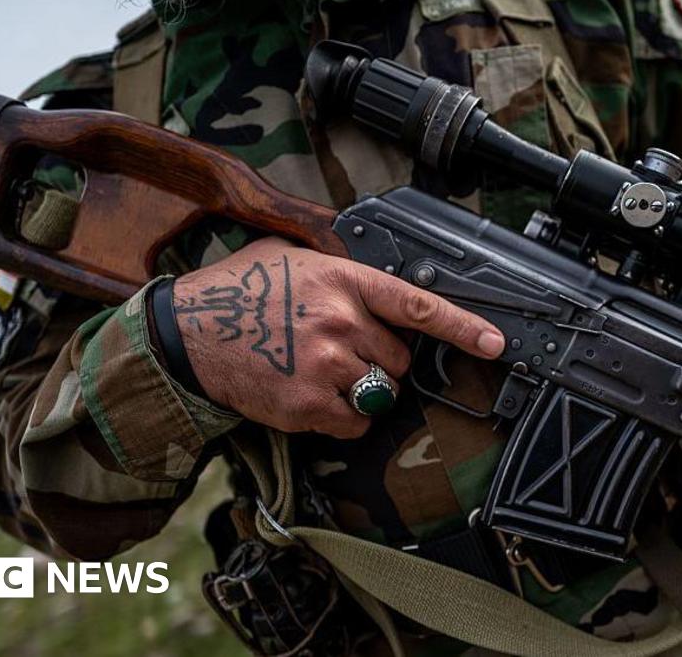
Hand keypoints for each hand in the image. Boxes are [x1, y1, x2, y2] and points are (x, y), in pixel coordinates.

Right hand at [172, 237, 504, 437]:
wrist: (186, 335)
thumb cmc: (237, 292)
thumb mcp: (291, 257)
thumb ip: (340, 269)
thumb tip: (376, 282)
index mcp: (342, 280)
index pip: (417, 305)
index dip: (462, 326)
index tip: (495, 342)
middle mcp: (341, 322)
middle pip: (400, 359)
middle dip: (381, 360)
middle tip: (340, 352)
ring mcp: (326, 366)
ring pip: (380, 392)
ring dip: (361, 389)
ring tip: (318, 371)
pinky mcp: (309, 406)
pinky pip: (355, 424)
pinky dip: (342, 418)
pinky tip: (311, 397)